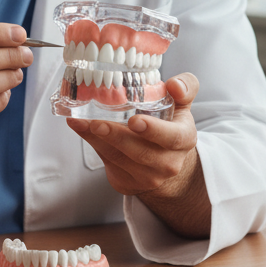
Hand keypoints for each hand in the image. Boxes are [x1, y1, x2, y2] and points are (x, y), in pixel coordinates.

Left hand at [66, 73, 210, 238]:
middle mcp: (168, 163)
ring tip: (80, 122)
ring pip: (119, 158)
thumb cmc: (169, 124)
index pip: (173, 137)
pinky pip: (107, 163)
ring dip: (97, 139)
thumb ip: (184, 88)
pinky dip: (92, 144)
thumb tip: (174, 84)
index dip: (154, 130)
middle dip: (116, 137)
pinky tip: (80, 128)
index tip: (135, 121)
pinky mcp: (127, 182)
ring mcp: (148, 177)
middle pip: (141, 152)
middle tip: (97, 123)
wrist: (163, 160)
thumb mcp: (180, 105)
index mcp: (183, 140)